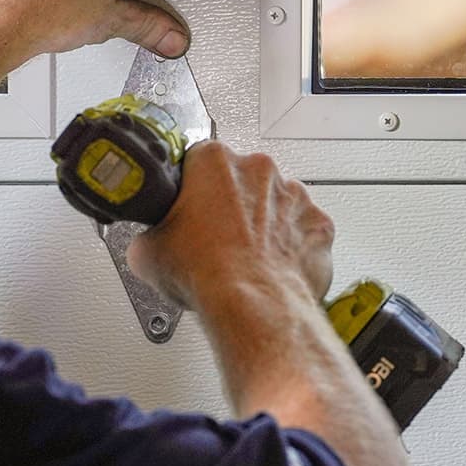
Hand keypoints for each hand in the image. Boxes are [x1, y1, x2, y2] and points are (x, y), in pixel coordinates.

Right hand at [128, 143, 333, 313]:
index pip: (197, 161)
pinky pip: (303, 230)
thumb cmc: (208, 273)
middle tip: (215, 239)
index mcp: (214, 162)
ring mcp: (293, 195)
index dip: (190, 188)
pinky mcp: (318, 224)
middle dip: (230, 205)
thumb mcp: (148, 254)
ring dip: (262, 224)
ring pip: (275, 203)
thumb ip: (149, 235)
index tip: (189, 207)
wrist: (252, 304)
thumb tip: (148, 244)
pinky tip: (272, 266)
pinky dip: (291, 246)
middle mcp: (258, 170)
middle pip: (240, 180)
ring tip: (245, 258)